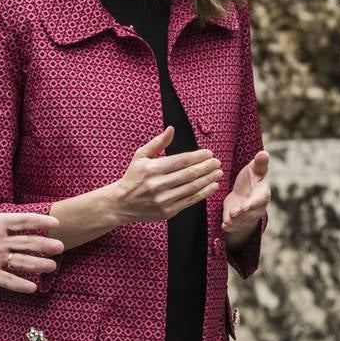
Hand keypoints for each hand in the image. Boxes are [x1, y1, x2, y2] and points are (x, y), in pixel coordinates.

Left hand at [0, 161, 62, 293]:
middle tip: (60, 247)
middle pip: (26, 242)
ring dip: (35, 264)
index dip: (38, 221)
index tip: (56, 222)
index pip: (23, 221)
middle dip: (43, 245)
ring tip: (52, 266)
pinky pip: (4, 279)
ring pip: (19, 261)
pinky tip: (32, 287)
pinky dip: (18, 284)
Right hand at [106, 127, 222, 223]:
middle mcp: (158, 185)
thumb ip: (157, 143)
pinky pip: (189, 201)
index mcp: (152, 169)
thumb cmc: (132, 177)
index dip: (197, 157)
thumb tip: (171, 129)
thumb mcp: (140, 156)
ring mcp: (163, 200)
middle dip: (206, 168)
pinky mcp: (168, 211)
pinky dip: (203, 194)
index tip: (209, 153)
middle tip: (217, 162)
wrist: (121, 203)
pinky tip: (212, 187)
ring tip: (218, 173)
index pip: (181, 161)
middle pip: (189, 174)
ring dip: (208, 180)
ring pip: (191, 188)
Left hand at [221, 150, 268, 249]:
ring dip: (235, 221)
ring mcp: (246, 216)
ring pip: (241, 220)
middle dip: (242, 213)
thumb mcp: (255, 170)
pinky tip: (224, 226)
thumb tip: (264, 153)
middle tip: (235, 213)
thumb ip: (259, 164)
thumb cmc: (252, 179)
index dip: (253, 203)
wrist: (245, 194)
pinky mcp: (236, 220)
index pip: (259, 199)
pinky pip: (234, 226)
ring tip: (228, 220)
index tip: (246, 206)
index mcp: (262, 193)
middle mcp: (256, 207)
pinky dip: (229, 226)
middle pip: (250, 212)